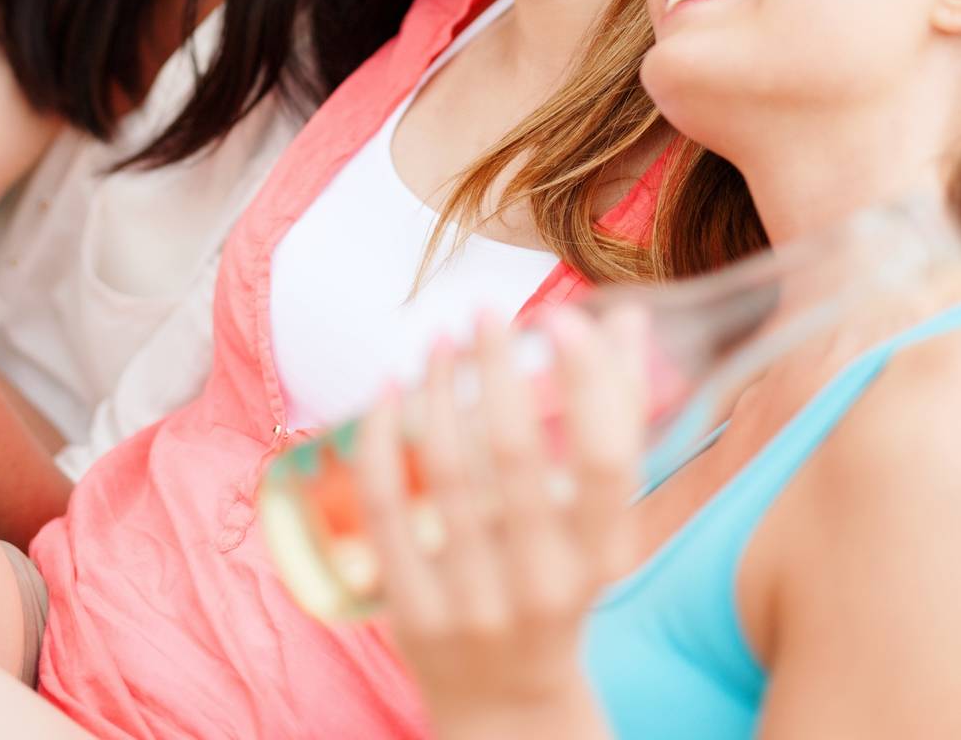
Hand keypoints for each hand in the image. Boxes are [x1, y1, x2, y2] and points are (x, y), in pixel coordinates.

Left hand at [354, 307, 645, 739]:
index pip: (603, 460)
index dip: (587, 381)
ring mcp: (472, 602)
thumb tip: (628, 316)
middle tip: (485, 310)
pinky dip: (382, 439)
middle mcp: (541, 585)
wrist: (508, 709)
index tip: (563, 317)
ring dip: (439, 389)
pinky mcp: (413, 611)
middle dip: (497, 367)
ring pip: (446, 471)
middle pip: (516, 454)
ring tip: (439, 340)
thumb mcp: (603, 523)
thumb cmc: (562, 587)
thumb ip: (618, 417)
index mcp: (602, 561)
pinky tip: (387, 390)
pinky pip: (387, 508)